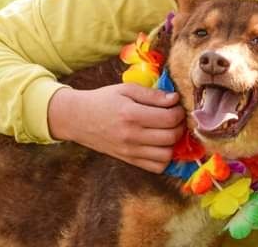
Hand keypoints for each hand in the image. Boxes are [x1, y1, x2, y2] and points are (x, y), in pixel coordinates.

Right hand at [47, 83, 184, 172]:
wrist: (78, 119)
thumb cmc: (103, 100)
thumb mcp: (126, 89)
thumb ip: (152, 94)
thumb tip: (174, 99)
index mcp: (131, 114)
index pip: (169, 118)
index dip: (179, 111)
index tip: (176, 105)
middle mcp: (132, 136)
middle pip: (171, 137)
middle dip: (180, 125)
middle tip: (176, 116)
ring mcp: (130, 151)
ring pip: (167, 155)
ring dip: (174, 143)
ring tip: (169, 130)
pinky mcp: (128, 160)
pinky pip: (156, 167)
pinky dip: (164, 158)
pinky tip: (161, 144)